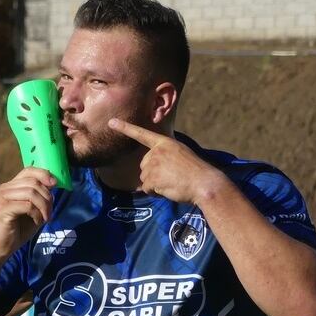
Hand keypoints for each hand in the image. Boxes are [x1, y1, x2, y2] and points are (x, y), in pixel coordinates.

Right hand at [0, 168, 56, 262]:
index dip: (43, 174)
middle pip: (33, 182)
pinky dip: (36, 214)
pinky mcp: (3, 210)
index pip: (28, 170)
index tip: (55, 184)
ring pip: (31, 193)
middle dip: (47, 197)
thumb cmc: (19, 228)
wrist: (3, 246)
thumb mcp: (34, 210)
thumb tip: (52, 184)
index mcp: (11, 186)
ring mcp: (2, 198)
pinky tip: (37, 221)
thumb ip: (41, 196)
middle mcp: (5, 189)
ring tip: (45, 218)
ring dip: (43, 206)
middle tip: (50, 212)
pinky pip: (27, 206)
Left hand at [108, 118, 224, 203]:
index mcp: (165, 143)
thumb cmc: (195, 172)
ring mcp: (153, 164)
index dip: (125, 128)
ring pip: (145, 179)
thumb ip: (165, 156)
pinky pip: (146, 188)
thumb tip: (150, 171)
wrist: (204, 182)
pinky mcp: (152, 178)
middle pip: (144, 166)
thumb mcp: (181, 155)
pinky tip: (169, 189)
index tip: (111, 122)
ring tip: (173, 183)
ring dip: (155, 185)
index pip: (142, 134)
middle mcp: (156, 151)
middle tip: (172, 177)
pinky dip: (155, 192)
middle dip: (153, 175)